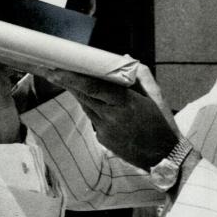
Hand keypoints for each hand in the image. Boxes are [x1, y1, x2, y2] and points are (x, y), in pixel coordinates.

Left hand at [36, 61, 178, 168]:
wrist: (164, 158)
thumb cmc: (162, 123)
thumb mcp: (156, 96)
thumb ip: (140, 74)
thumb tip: (123, 58)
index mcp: (125, 104)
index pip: (93, 88)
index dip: (73, 78)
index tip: (56, 70)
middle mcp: (112, 118)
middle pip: (83, 96)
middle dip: (67, 83)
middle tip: (51, 69)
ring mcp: (105, 131)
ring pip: (86, 107)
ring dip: (77, 93)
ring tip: (65, 79)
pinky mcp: (103, 140)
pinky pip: (93, 119)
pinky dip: (91, 108)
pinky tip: (91, 100)